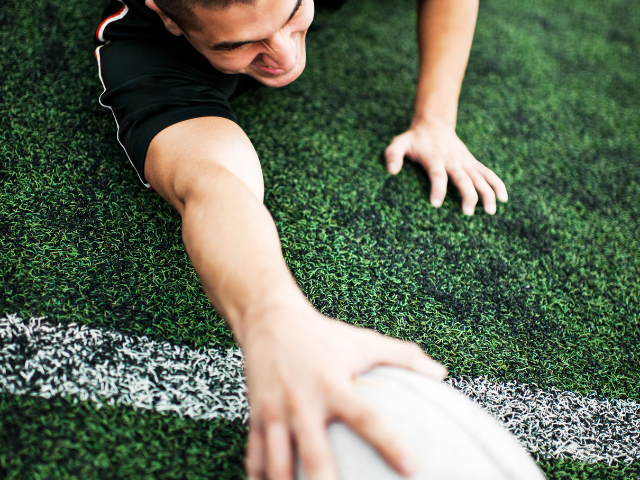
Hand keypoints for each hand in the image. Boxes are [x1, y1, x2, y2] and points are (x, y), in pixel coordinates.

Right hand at [241, 303, 447, 479]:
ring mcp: (275, 412)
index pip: (365, 418)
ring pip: (277, 464)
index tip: (411, 467)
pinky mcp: (256, 417)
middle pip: (314, 453)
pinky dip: (259, 478)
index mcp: (333, 385)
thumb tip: (442, 374)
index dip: (388, 443)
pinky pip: (256, 457)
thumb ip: (403, 356)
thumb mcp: (363, 341)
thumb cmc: (322, 334)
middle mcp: (303, 402)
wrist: (269, 319)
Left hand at [385, 120, 507, 214]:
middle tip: (467, 212)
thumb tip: (391, 171)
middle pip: (463, 178)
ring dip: (487, 193)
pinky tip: (504, 198)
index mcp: (434, 158)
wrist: (434, 124)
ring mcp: (464, 161)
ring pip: (479, 177)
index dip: (437, 188)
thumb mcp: (399, 143)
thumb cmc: (415, 139)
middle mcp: (452, 160)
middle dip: (467, 195)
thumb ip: (393, 155)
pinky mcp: (472, 162)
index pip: (437, 174)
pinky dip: (497, 184)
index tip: (435, 204)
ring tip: (490, 211)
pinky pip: (487, 173)